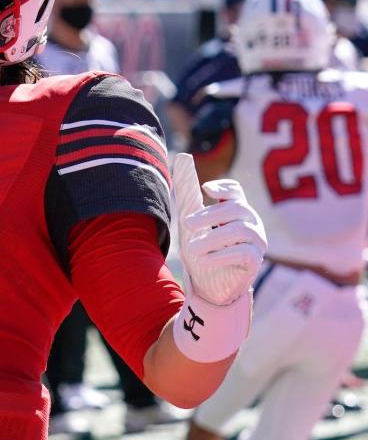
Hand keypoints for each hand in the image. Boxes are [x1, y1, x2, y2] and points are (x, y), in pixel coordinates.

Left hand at [173, 153, 266, 306]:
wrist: (207, 284)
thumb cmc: (202, 247)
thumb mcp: (190, 218)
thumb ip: (187, 190)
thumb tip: (183, 156)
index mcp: (235, 210)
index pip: (237, 191)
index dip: (225, 187)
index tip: (206, 190)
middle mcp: (250, 222)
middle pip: (236, 209)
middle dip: (209, 215)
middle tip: (186, 224)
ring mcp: (256, 241)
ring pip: (240, 230)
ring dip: (212, 238)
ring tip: (192, 248)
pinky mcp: (255, 261)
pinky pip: (243, 253)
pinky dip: (222, 255)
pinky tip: (205, 258)